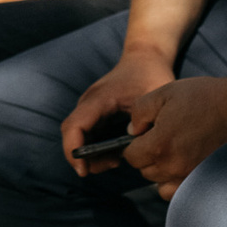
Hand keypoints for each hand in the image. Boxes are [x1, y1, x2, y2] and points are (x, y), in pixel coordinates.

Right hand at [60, 45, 177, 173]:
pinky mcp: (96, 113)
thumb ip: (148, 119)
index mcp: (99, 98)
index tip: (83, 170)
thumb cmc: (151, 73)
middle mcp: (89, 103)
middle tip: (110, 165)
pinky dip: (95, 149)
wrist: (146, 56)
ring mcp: (90, 108)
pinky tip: (115, 155)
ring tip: (116, 161)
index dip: (74, 150)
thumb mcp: (155, 95)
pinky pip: (87, 135)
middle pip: (71, 135)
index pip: (74, 127)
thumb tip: (139, 144)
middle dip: (82, 157)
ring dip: (90, 155)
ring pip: (77, 137)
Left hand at [121, 73, 226, 198]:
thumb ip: (139, 112)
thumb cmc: (202, 97)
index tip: (143, 134)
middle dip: (146, 156)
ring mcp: (190, 174)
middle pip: (144, 172)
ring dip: (160, 171)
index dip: (132, 145)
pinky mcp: (204, 178)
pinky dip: (174, 182)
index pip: (131, 157)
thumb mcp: (163, 94)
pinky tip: (181, 164)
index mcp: (160, 144)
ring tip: (170, 152)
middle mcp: (173, 165)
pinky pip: (179, 191)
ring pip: (159, 184)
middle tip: (159, 138)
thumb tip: (131, 132)